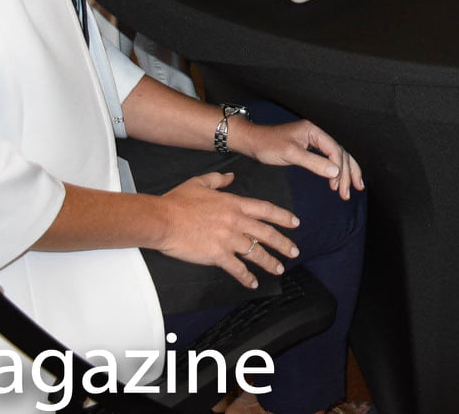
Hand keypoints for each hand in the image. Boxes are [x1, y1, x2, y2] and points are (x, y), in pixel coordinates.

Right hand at [156, 171, 300, 288]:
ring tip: (279, 268)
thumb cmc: (178, 201)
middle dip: (283, 243)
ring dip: (270, 262)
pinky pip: (237, 269)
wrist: (162, 219)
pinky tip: (253, 283)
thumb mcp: (200, 182)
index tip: (295, 223)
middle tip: (294, 251)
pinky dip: (246, 277)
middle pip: (267, 233)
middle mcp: (236, 221)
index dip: (283, 217)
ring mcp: (228, 239)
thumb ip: (218, 179)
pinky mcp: (218, 255)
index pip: (266, 210)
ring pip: (256, 252)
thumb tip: (231, 176)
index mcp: (234, 203)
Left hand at [241, 118, 365, 199]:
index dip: (340, 168)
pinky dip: (337, 169)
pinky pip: (329, 157)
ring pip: (338, 156)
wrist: (253, 141)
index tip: (338, 185)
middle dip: (347, 173)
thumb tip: (335, 172)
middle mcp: (318, 133)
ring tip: (354, 188)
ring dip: (347, 172)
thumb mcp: (290, 154)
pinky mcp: (310, 147)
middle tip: (346, 193)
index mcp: (315, 131)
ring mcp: (315, 140)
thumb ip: (314, 162)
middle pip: (340, 153)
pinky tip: (340, 179)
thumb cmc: (268, 145)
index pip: (335, 150)